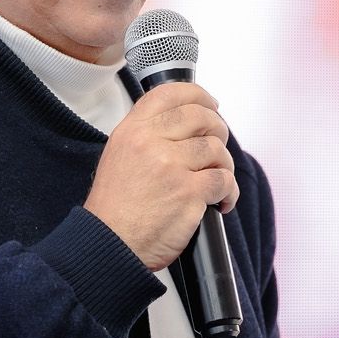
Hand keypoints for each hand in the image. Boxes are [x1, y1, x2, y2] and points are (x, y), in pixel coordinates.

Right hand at [84, 81, 237, 271]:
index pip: (170, 93)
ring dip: (223, 165)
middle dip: (218, 131)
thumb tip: (183, 124)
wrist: (110, 244)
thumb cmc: (115, 209)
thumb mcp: (119, 156)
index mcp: (132, 130)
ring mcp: (171, 165)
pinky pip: (224, 180)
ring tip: (215, 180)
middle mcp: (150, 142)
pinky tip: (220, 201)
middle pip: (201, 117)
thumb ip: (146, 135)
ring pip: (216, 149)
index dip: (199, 95)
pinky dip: (228, 191)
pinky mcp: (189, 192)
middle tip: (216, 147)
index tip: (211, 105)